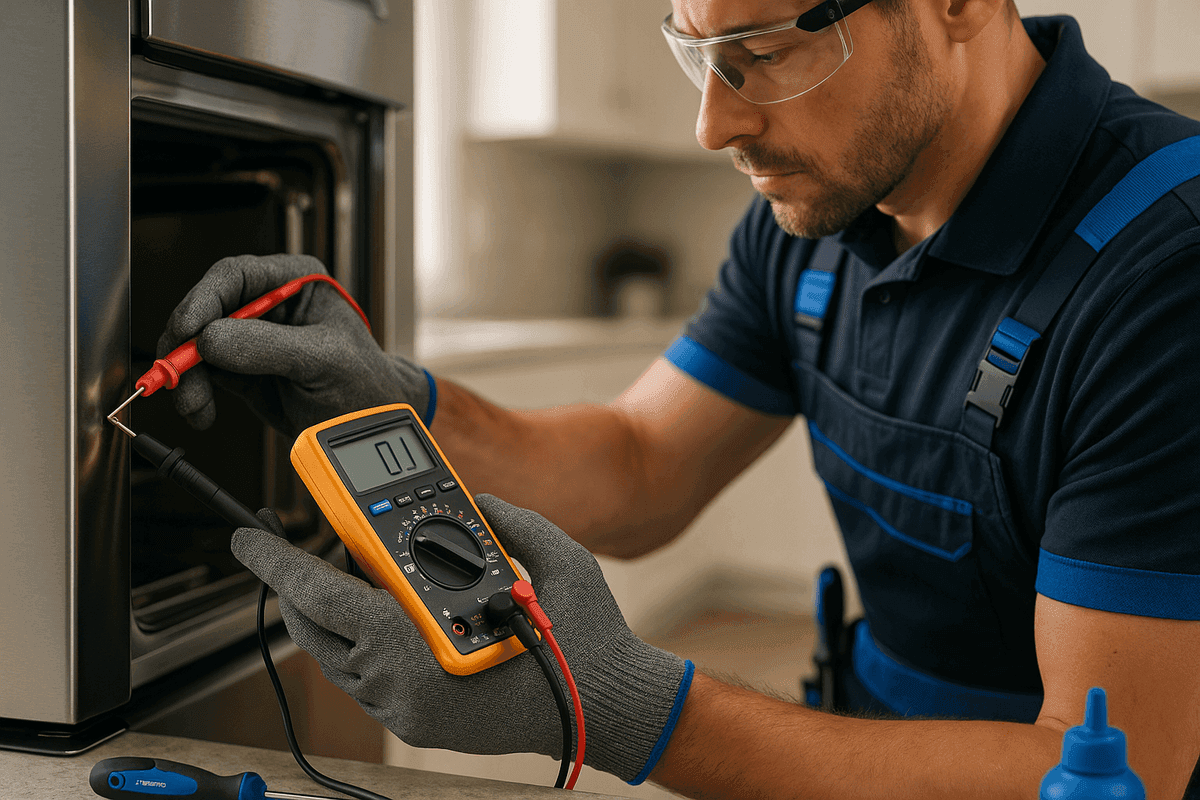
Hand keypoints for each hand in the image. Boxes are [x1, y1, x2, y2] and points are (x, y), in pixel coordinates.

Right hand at [157, 254, 430, 436]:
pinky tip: (201, 412)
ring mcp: (250, 337)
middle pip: (206, 309)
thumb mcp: (323, 360)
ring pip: (196, 345)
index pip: (238, 275)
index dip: (204, 299)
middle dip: (186, 344)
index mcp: (296, 281)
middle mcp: (268, 303)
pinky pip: (202, 374)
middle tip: (177, 375)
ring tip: (195, 406)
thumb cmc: (363, 381)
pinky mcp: (239, 369)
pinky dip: (194, 393)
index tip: (188, 328)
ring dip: (187, 377)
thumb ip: (268, 347)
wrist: (370, 425)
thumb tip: (211, 339)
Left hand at [233, 496, 690, 781]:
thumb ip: (511, 522)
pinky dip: (358, 637)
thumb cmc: (587, 644)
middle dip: (295, 584)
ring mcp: (407, 712)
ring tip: (338, 568)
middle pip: (317, 630)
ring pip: (335, 655)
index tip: (247, 536)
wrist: (610, 712)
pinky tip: (377, 606)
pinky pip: (363, 675)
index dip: (279, 564)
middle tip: (289, 545)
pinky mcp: (418, 723)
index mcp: (422, 651)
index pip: (326, 600)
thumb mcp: (558, 561)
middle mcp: (403, 688)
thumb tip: (477, 500)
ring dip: (328, 611)